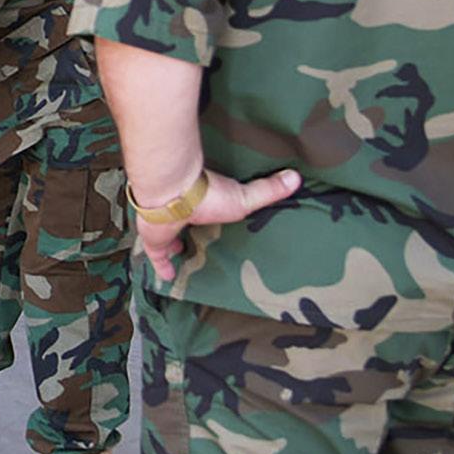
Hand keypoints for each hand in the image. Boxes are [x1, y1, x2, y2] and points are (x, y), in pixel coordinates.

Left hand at [135, 168, 300, 282]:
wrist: (175, 195)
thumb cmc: (210, 194)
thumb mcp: (246, 197)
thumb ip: (268, 190)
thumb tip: (297, 177)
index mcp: (204, 201)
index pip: (206, 210)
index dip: (209, 216)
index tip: (215, 221)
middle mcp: (183, 213)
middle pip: (186, 224)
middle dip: (190, 230)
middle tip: (197, 242)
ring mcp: (167, 226)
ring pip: (169, 237)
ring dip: (174, 244)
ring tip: (184, 253)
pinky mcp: (155, 241)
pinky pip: (157, 256)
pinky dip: (162, 266)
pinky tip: (168, 277)